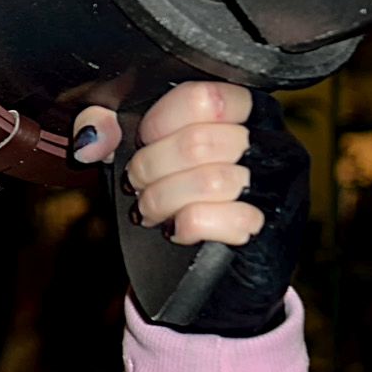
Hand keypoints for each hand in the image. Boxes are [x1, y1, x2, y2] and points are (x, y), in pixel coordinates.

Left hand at [68, 81, 309, 335]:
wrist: (217, 274)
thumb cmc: (183, 198)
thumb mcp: (146, 152)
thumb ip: (112, 128)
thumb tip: (93, 137)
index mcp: (248, 111)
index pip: (204, 97)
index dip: (160, 121)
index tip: (145, 140)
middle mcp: (273, 144)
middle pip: (198, 142)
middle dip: (150, 168)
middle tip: (138, 185)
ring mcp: (279, 189)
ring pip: (206, 182)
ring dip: (161, 200)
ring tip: (153, 210)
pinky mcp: (270, 231)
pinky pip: (212, 219)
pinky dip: (184, 226)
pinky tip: (180, 230)